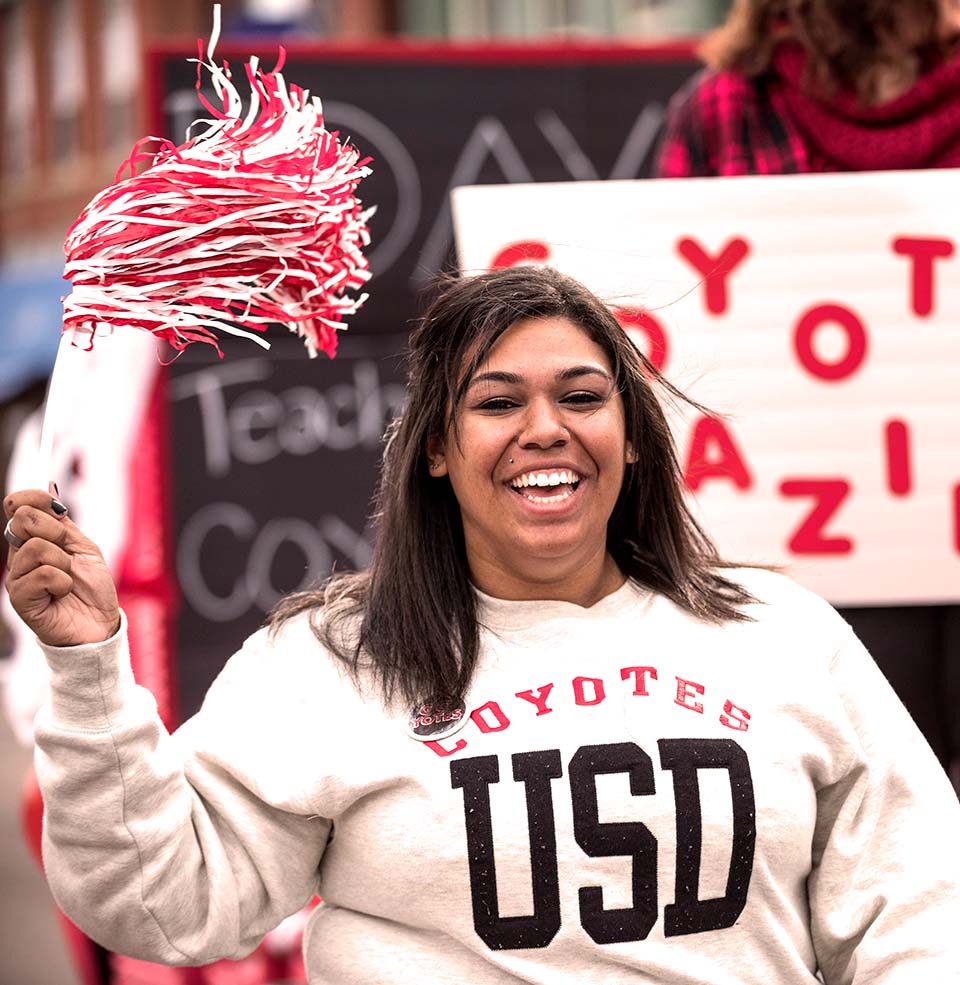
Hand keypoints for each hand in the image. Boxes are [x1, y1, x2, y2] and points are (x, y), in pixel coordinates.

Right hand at [4, 487, 120, 646]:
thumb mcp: (84, 548)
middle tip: (68, 553)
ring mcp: (16, 577)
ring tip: (67, 578)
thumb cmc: (92, 589)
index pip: (16, 506)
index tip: (59, 507)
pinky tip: (63, 593)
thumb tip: (49, 485)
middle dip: (56, 531)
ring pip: (34, 547)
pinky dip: (62, 582)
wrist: (99, 624)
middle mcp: (19, 556)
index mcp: (33, 540)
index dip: (34, 497)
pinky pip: (41, 574)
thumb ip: (64, 522)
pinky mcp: (19, 599)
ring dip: (62, 561)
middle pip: (21, 520)